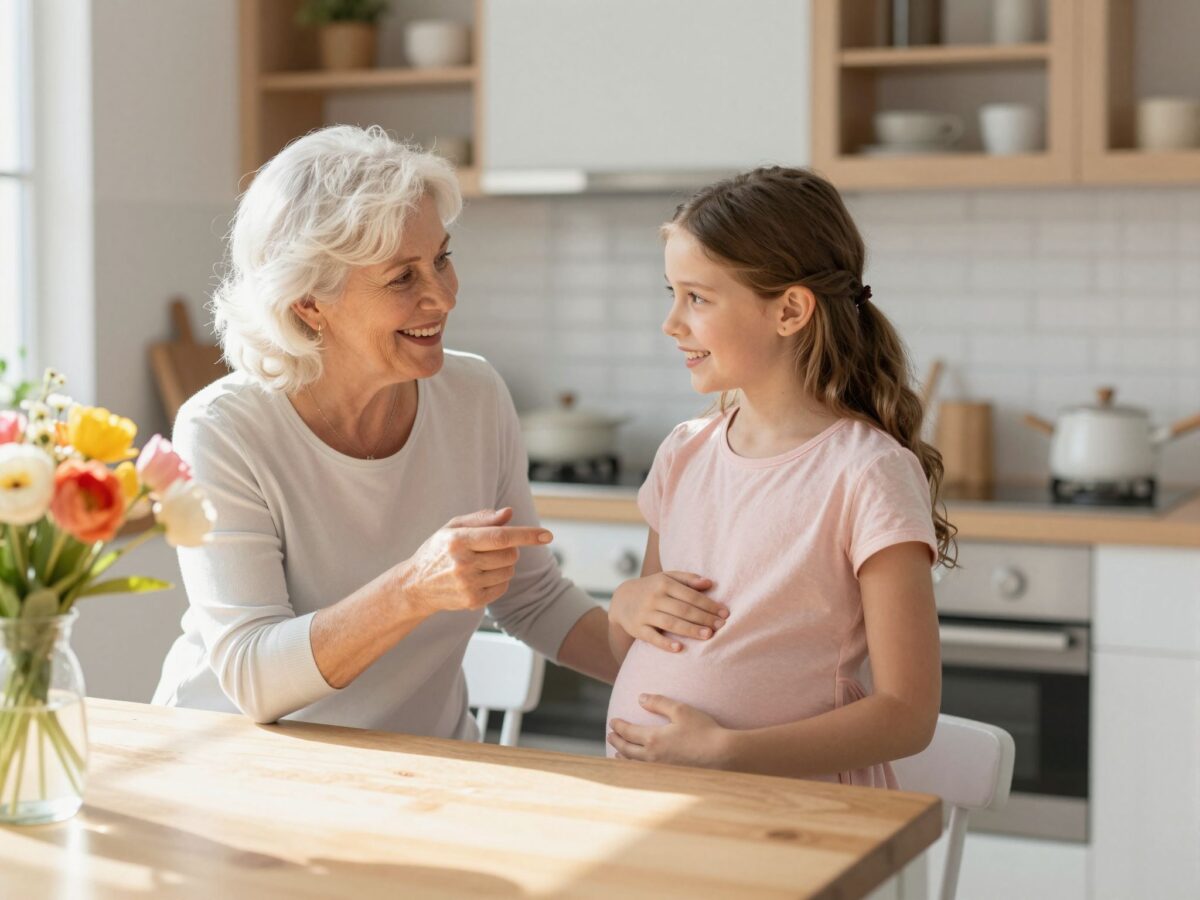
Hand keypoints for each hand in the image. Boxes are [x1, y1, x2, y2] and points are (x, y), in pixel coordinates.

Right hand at [394, 508, 550, 616]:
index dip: (527, 535)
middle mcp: (463, 563)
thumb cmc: (439, 551)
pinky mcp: (472, 601)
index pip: (501, 536)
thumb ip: (482, 519)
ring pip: (509, 571)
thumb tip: (509, 513)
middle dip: (509, 549)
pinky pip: (503, 587)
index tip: (547, 535)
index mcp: (458, 540)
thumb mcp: (454, 528)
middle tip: (492, 548)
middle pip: (510, 554)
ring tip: (483, 563)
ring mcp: (468, 585)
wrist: (415, 585)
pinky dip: (499, 580)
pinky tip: (480, 577)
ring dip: (504, 565)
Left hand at [608, 694, 731, 768]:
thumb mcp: (681, 710)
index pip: (628, 732)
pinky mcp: (670, 777)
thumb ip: (659, 703)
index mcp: (653, 739)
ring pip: (634, 765)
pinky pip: (645, 773)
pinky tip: (638, 767)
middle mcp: (653, 757)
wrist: (722, 755)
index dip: (618, 726)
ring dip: (623, 757)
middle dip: (617, 741)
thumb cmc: (703, 730)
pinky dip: (635, 769)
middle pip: (627, 750)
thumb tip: (640, 698)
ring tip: (618, 753)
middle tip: (610, 736)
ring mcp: (661, 770)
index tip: (612, 722)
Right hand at [609, 571, 727, 651]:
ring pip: (671, 623)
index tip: (724, 613)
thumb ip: (688, 579)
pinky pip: (652, 637)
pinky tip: (679, 648)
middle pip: (683, 609)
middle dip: (704, 618)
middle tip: (721, 626)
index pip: (691, 595)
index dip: (709, 604)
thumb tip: (709, 583)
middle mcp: (654, 598)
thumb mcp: (666, 577)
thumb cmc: (652, 588)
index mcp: (664, 583)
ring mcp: (645, 614)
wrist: (621, 599)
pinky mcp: (637, 629)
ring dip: (690, 630)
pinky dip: (665, 643)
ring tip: (708, 635)